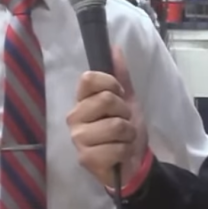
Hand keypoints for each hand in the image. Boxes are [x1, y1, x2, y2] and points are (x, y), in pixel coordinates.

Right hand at [67, 46, 147, 189]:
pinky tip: (119, 154)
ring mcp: (77, 138)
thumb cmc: (126, 128)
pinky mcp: (85, 158)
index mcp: (82, 100)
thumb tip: (114, 47)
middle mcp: (74, 117)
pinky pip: (115, 148)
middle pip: (105, 99)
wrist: (133, 161)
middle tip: (123, 122)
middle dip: (124, 112)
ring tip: (123, 139)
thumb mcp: (127, 99)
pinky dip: (125, 150)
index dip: (110, 83)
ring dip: (128, 133)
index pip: (88, 78)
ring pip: (114, 125)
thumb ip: (120, 74)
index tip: (118, 95)